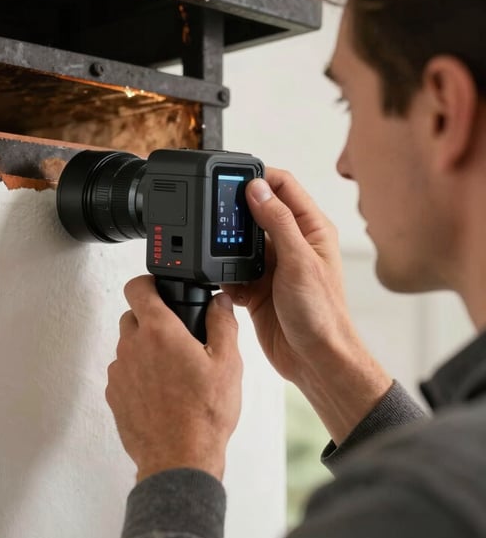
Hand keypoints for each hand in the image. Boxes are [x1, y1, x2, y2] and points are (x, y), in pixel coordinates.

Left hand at [106, 275, 241, 482]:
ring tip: (172, 372)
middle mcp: (133, 346)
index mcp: (160, 332)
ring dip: (145, 350)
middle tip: (176, 338)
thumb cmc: (203, 415)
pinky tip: (161, 392)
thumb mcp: (227, 364)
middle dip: (151, 320)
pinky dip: (137, 375)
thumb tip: (220, 303)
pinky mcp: (114, 394)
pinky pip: (123, 372)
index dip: (147, 283)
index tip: (158, 289)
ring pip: (128, 346)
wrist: (179, 459)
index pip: (137, 287)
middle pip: (133, 316)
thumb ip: (222, 324)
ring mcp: (120, 371)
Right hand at [224, 168, 390, 443]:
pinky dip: (223, 272)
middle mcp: (290, 243)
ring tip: (216, 247)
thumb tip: (257, 188)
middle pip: (256, 210)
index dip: (258, 176)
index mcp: (310, 229)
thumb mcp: (300, 262)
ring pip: (240, 241)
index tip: (233, 177)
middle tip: (216, 212)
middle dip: (235, 210)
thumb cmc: (322, 315)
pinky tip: (222, 277)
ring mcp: (272, 265)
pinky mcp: (256, 287)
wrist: (315, 360)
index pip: (283, 186)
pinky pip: (231, 270)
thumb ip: (278, 222)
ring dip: (226, 244)